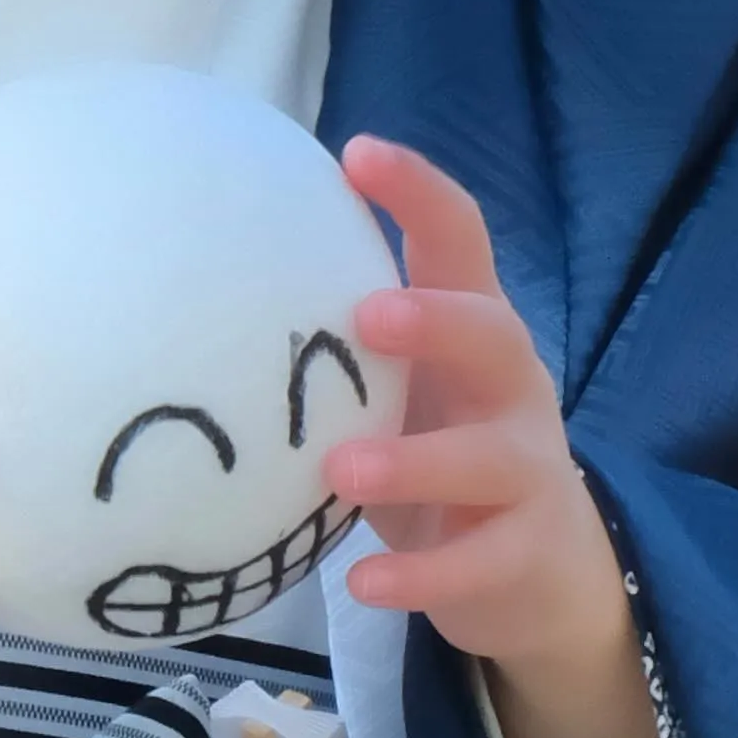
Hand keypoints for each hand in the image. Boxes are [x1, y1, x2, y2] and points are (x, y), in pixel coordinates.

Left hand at [328, 134, 628, 682]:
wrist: (538, 575)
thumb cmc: (437, 458)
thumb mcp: (394, 392)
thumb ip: (337, 349)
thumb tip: (200, 294)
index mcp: (471, 331)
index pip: (459, 240)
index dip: (419, 192)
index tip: (357, 153)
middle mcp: (510, 387)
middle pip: (495, 332)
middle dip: (437, 319)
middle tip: (367, 317)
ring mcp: (528, 468)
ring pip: (490, 455)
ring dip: (417, 459)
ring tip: (340, 472)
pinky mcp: (527, 549)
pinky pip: (481, 562)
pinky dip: (424, 575)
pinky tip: (366, 585)